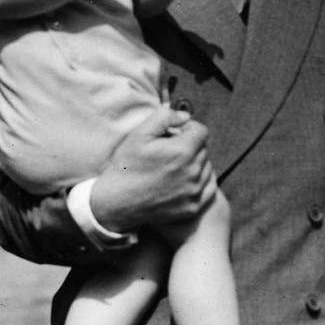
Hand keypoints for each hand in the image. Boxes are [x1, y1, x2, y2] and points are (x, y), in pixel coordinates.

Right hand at [89, 108, 216, 232]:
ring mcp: (194, 192)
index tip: (174, 134)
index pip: (201, 131)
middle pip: (204, 149)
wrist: (115, 203)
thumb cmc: (126, 166)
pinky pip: (209, 188)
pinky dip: (200, 182)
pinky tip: (183, 181)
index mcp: (182, 151)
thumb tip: (186, 116)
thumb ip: (165, 117)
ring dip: (195, 164)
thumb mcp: (139, 134)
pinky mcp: (193, 207)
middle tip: (169, 152)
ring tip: (173, 167)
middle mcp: (193, 172)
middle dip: (190, 146)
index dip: (187, 129)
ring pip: (207, 167)